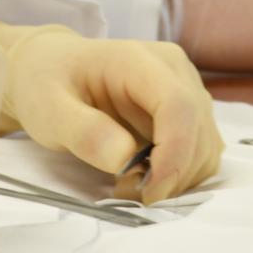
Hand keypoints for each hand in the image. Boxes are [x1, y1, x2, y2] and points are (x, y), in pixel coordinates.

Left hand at [0, 21, 221, 202]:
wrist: (51, 69)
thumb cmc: (46, 83)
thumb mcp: (47, 108)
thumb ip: (82, 130)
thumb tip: (126, 158)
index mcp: (139, 60)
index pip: (178, 106)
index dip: (173, 155)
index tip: (149, 192)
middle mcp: (174, 70)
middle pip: (199, 131)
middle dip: (172, 174)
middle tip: (126, 192)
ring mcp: (185, 90)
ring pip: (206, 147)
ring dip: (177, 178)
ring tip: (130, 183)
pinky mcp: (187, 113)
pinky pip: (199, 153)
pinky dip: (178, 175)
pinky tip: (143, 176)